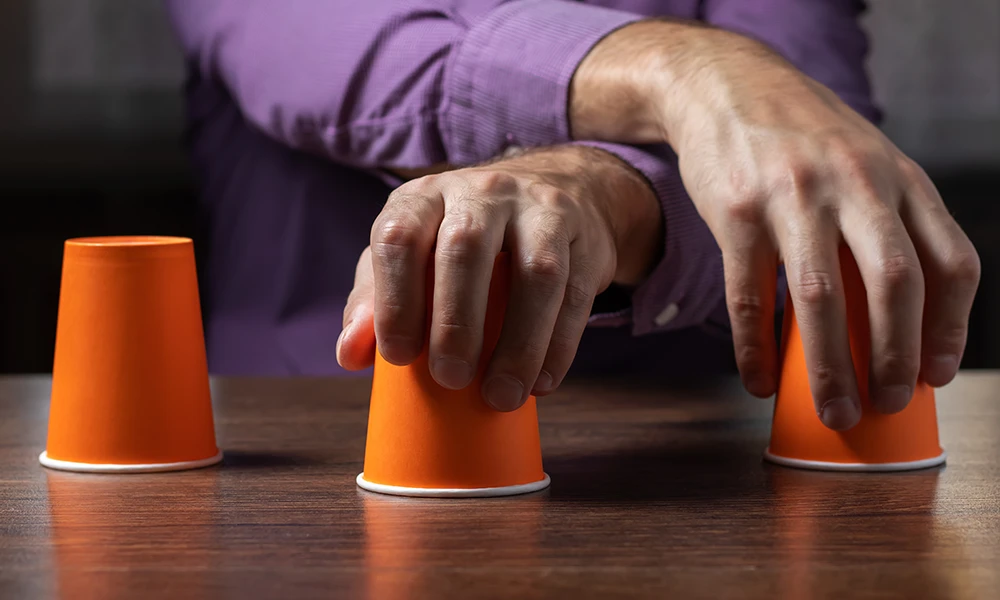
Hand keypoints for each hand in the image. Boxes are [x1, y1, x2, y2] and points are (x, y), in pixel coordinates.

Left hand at [337, 145, 660, 410]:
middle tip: (451, 380)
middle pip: (467, 247)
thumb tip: (350, 355)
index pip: (401, 236)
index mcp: (427, 196)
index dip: (394, 299)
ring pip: (537, 272)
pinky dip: (559, 345)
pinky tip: (541, 383)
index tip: (398, 358)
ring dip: (520, 343)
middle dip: (456, 321)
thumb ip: (374, 298)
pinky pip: (577, 294)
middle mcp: (484, 191)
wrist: (557, 190)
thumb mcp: (414, 251)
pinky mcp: (586, 239)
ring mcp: (541, 210)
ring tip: (502, 395)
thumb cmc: (465, 236)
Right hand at [574, 21, 980, 428]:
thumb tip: (891, 316)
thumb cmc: (800, 135)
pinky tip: (758, 380)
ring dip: (829, 367)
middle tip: (887, 402)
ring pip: (821, 297)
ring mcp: (792, 196)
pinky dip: (755, 347)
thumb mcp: (863, 161)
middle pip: (893, 283)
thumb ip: (885, 221)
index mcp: (896, 176)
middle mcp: (853, 183)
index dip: (950, 327)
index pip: (949, 260)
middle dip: (895, 355)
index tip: (937, 374)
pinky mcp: (736, 212)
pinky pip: (749, 294)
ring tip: (833, 410)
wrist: (724, 85)